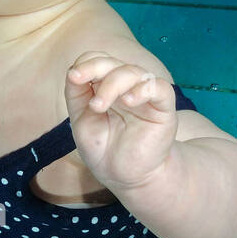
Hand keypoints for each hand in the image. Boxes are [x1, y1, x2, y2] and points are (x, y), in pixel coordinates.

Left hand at [65, 51, 177, 191]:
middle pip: (113, 63)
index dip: (86, 64)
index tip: (74, 78)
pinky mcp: (163, 108)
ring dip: (112, 84)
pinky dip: (143, 89)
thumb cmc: (104, 148)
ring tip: (99, 106)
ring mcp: (145, 95)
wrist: (125, 177)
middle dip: (96, 71)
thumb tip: (73, 72)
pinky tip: (129, 100)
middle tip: (85, 94)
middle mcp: (127, 85)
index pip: (98, 60)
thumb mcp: (82, 120)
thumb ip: (77, 94)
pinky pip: (158, 88)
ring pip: (133, 72)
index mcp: (106, 85)